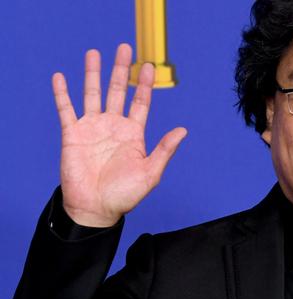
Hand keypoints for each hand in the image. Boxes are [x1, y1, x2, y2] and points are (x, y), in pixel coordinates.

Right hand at [52, 43, 186, 226]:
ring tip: (94, 53)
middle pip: (118, 91)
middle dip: (121, 70)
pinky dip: (63, 94)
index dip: (144, 84)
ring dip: (92, 74)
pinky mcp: (73, 135)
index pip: (140, 103)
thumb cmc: (125, 195)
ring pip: (93, 94)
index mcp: (133, 135)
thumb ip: (164, 150)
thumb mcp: (150, 172)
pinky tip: (61, 77)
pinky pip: (66, 109)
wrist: (96, 208)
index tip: (148, 66)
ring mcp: (93, 128)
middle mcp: (113, 127)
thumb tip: (184, 130)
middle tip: (124, 47)